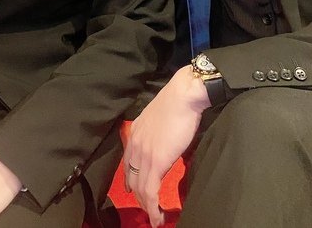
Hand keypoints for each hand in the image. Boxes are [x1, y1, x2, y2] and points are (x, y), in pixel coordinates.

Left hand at [123, 66, 209, 227]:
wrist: (183, 96)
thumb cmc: (178, 103)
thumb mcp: (160, 118)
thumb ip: (157, 132)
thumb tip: (166, 143)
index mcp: (136, 132)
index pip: (128, 162)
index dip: (129, 179)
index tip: (132, 189)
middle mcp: (135, 143)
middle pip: (132, 178)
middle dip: (139, 196)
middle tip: (148, 208)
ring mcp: (144, 154)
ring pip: (140, 188)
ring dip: (147, 206)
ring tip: (155, 218)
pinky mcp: (156, 163)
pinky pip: (150, 191)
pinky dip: (152, 208)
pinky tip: (157, 217)